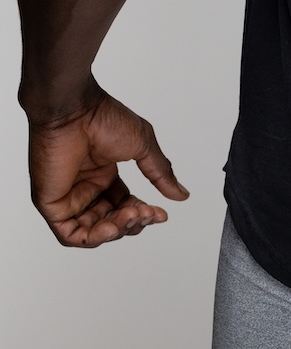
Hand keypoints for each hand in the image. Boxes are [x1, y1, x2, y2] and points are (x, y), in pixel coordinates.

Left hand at [26, 84, 188, 246]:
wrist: (74, 110)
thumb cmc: (103, 118)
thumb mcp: (142, 146)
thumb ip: (160, 172)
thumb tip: (181, 194)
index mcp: (102, 172)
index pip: (123, 204)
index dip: (143, 212)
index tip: (161, 213)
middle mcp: (84, 186)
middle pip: (111, 220)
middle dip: (132, 222)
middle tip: (146, 213)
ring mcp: (67, 196)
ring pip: (92, 231)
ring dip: (116, 230)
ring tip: (131, 216)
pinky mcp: (51, 204)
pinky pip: (69, 234)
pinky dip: (92, 238)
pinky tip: (110, 227)